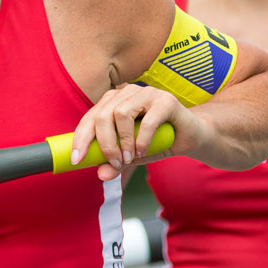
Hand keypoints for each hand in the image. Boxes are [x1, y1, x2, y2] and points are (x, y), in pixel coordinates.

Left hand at [69, 85, 206, 180]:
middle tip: (114, 163)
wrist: (190, 137)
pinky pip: (147, 120)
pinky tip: (143, 151)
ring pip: (122, 113)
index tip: (77, 159)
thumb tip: (100, 175)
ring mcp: (147, 93)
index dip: (81, 138)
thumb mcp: (132, 156)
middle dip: (104, 144)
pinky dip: (142, 139)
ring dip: (123, 142)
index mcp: (113, 101)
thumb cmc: (157, 142)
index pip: (90, 117)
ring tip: (130, 158)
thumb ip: (115, 163)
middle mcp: (127, 92)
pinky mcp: (166, 100)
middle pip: (103, 115)